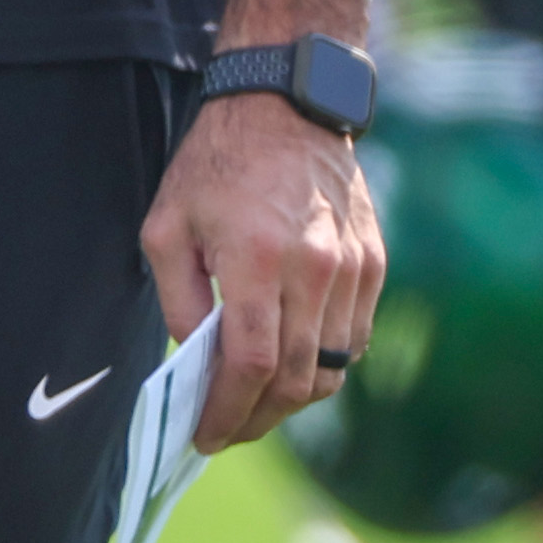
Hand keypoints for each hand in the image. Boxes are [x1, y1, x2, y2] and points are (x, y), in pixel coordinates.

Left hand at [140, 83, 385, 452]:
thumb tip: (196, 366)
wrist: (286, 106)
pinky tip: (289, 364)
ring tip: (253, 404)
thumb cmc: (215, 165)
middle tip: (225, 430)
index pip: (252, 364)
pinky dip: (321, 366)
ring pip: (330, 370)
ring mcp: (354, 270)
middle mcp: (315, 270)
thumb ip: (181, 303)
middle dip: (256, 419)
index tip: (205, 436)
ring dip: (291, 401)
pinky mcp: (375, 266)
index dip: (228, 412)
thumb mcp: (167, 228)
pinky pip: (354, 341)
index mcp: (257, 259)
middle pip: (296, 381)